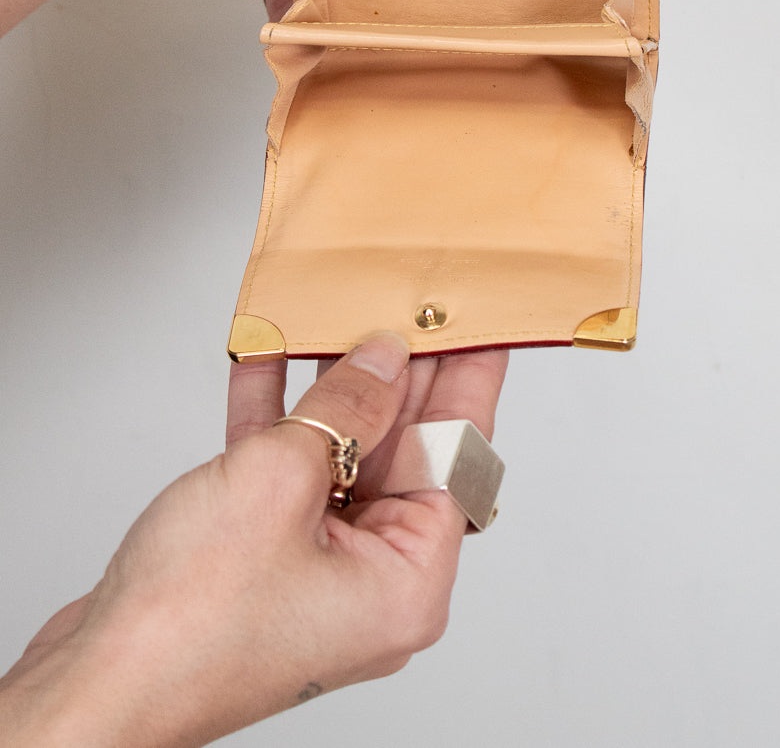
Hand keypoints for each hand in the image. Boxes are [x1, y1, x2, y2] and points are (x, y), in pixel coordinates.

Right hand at [0, 336, 506, 746]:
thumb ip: (343, 409)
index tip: (478, 325)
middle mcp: (373, 580)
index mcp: (408, 581)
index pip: (455, 456)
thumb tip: (382, 358)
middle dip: (394, 373)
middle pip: (399, 451)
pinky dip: (278, 417)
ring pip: (340, 455)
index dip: (466, 380)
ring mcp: (317, 570)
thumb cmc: (186, 626)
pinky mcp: (266, 560)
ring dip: (329, 386)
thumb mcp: (280, 483)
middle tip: (406, 302)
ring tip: (337, 312)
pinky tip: (268, 358)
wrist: (96, 682)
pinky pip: (289, 472)